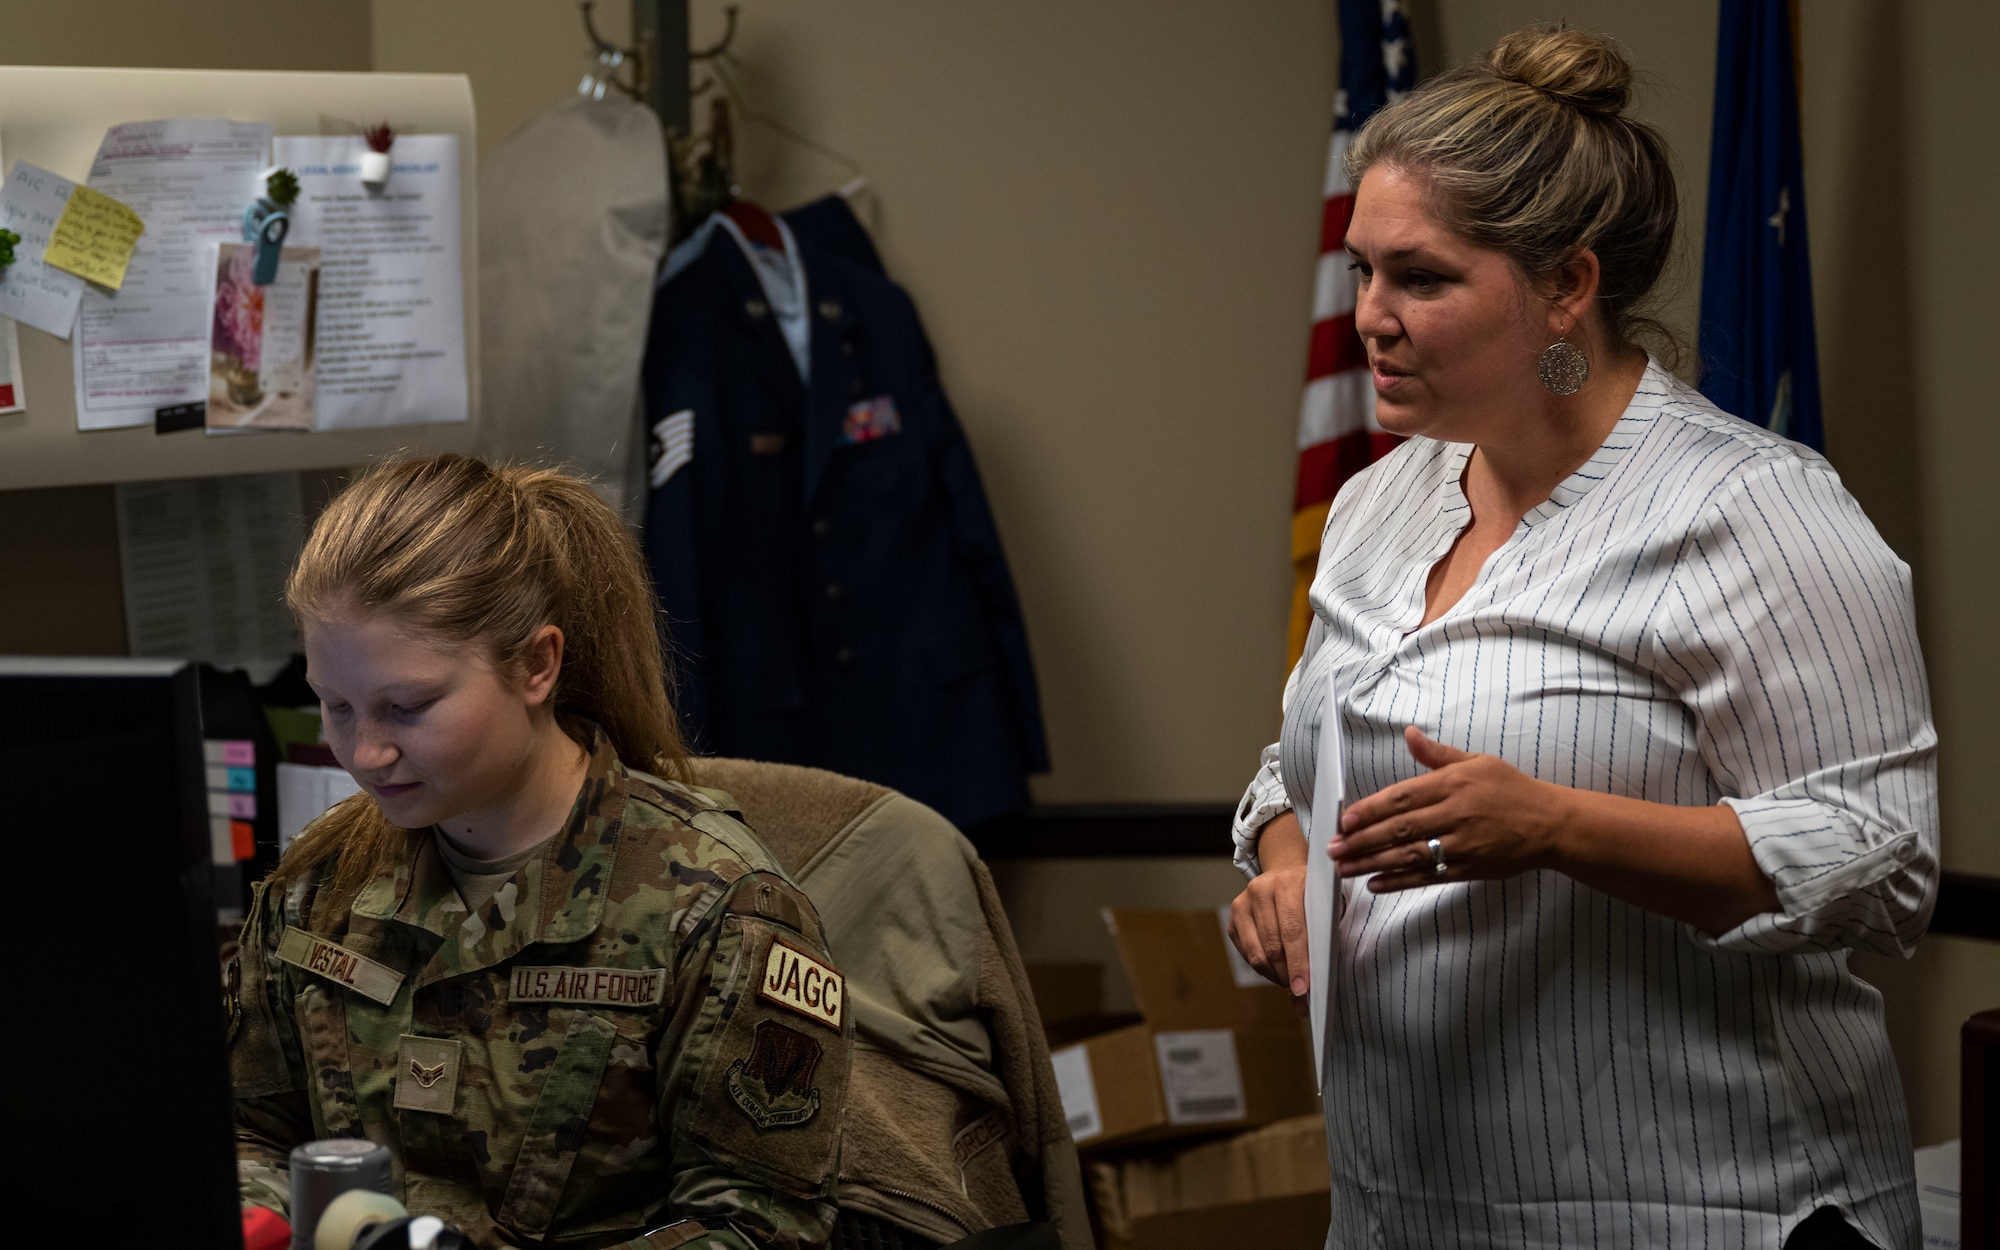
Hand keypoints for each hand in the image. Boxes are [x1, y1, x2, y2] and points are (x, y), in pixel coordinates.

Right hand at [1227, 811, 1309, 1008]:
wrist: (1285, 868)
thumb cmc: (1312, 893)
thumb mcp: (1325, 902)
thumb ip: (1323, 931)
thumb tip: (1319, 975)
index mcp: (1288, 882)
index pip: (1292, 930)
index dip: (1298, 963)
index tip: (1303, 990)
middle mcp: (1261, 889)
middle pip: (1273, 945)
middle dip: (1287, 976)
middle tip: (1301, 997)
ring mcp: (1243, 902)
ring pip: (1257, 953)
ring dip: (1275, 975)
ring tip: (1291, 985)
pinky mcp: (1234, 915)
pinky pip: (1247, 952)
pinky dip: (1263, 968)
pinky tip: (1277, 971)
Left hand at [1331, 726, 1568, 892]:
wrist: (1551, 824)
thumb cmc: (1511, 789)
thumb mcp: (1477, 761)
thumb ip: (1438, 754)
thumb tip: (1409, 734)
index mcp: (1453, 784)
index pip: (1402, 798)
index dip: (1370, 810)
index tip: (1344, 820)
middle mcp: (1455, 814)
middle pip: (1400, 829)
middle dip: (1362, 840)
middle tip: (1333, 848)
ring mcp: (1462, 844)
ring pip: (1410, 856)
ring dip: (1373, 863)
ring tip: (1344, 869)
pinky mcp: (1470, 868)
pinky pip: (1429, 876)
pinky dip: (1400, 881)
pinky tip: (1375, 884)